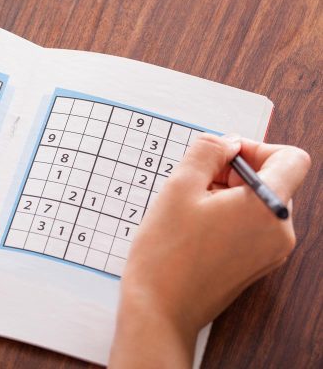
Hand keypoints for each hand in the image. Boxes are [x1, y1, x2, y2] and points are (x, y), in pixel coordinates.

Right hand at [110, 134, 309, 367]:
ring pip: (260, 203)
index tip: (223, 157)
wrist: (159, 309)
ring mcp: (271, 252)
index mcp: (267, 208)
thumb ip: (207, 152)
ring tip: (191, 208)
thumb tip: (226, 142)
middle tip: (197, 181)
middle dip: (236, 172)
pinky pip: (253, 226)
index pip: (292, 158)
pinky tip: (196, 226)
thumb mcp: (179, 188)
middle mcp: (279, 232)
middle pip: (274, 180)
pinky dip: (230, 215)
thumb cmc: (166, 253)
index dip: (257, 148)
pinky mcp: (257, 265)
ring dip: (229, 194)